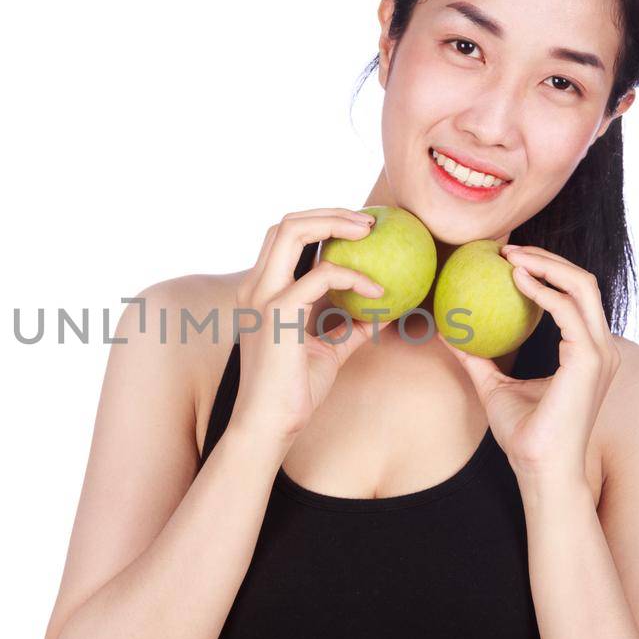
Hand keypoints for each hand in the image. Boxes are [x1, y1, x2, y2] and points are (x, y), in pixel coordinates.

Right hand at [230, 209, 389, 445]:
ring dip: (335, 223)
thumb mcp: (327, 352)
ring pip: (292, 230)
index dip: (321, 224)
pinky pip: (322, 275)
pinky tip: (378, 292)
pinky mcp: (278, 311)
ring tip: (370, 232)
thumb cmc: (293, 392)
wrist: (269, 425)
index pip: (286, 239)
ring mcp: (262, 295)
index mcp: (262, 292)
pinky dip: (354, 277)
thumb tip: (382, 315)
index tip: (359, 232)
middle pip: (286, 223)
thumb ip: (349, 329)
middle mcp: (256, 286)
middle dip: (330, 213)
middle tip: (369, 223)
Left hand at [444, 243, 620, 501]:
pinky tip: (514, 279)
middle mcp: (599, 348)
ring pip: (581, 286)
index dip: (546, 271)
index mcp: (586, 351)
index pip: (574, 296)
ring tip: (510, 256)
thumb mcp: (493, 386)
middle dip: (547, 258)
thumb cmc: (524, 435)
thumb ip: (478, 357)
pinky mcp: (589, 360)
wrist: (540, 470)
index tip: (508, 260)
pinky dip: (543, 289)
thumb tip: (448, 332)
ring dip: (546, 264)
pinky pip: (567, 310)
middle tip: (508, 248)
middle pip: (582, 282)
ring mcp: (599, 352)